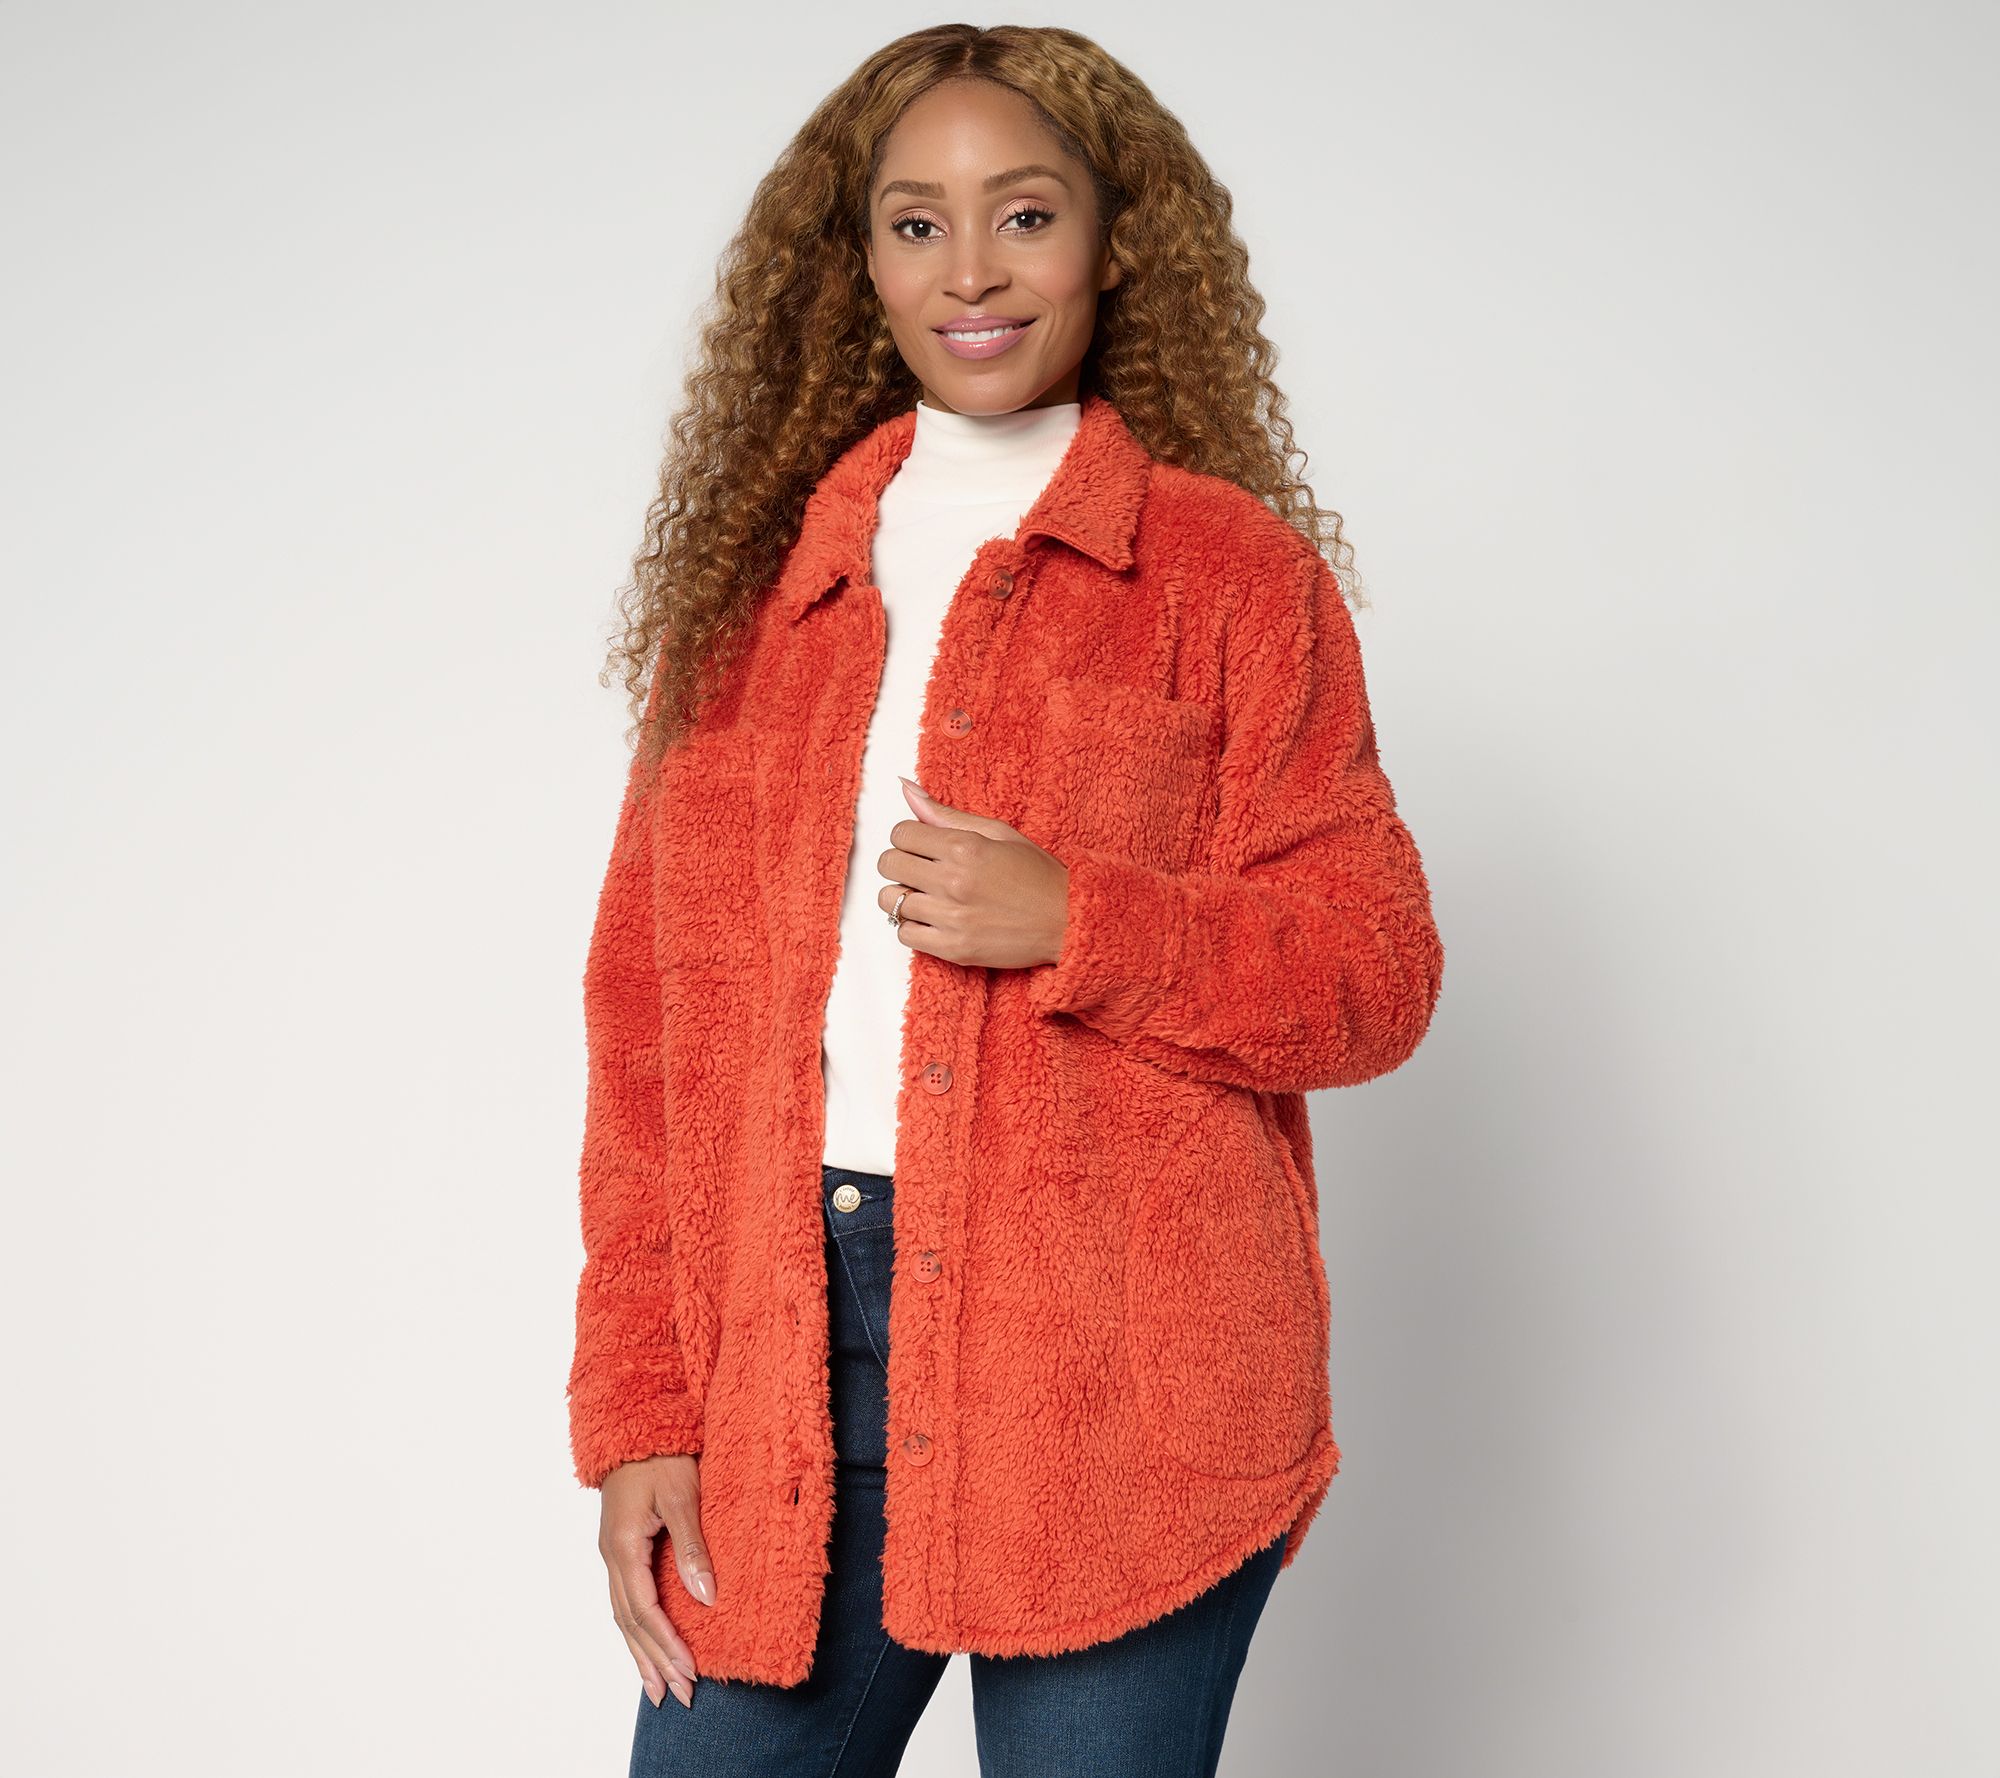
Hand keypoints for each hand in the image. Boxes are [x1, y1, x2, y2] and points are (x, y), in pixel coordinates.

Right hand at [599, 1453, 715, 1708]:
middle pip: (630, 1623)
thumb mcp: (681, 1496)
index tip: (690, 1671)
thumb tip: (706, 1597)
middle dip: (654, 1661)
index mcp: (624, 1546)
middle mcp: (612, 1556)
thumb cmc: (661, 1454)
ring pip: (623, 1616)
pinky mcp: (620, 1547)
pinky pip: (624, 1600)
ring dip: (641, 1653)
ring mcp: (612, 1553)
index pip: (646, 1610)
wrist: (635, 1423)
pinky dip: (635, 1630)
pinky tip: (644, 1645)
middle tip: (678, 1696)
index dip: (668, 1644)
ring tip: (656, 1690)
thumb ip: (692, 1547)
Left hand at [875, 776, 1069, 968]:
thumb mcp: (997, 832)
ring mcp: (952, 917)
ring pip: (890, 902)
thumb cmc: (1037, 875)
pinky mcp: (954, 948)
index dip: (908, 838)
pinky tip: (934, 920)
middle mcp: (954, 881)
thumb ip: (947, 814)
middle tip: (922, 870)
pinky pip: (904, 935)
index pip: (900, 834)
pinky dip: (912, 927)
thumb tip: (905, 787)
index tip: (923, 846)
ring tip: (928, 896)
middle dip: (901, 864)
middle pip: (889, 865)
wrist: (1068, 921)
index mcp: (965, 847)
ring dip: (903, 897)